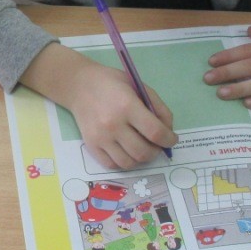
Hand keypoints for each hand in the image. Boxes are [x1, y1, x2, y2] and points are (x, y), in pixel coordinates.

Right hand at [21, 44, 176, 169]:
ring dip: (141, 159)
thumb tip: (168, 131)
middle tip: (156, 145)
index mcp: (127, 106)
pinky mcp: (91, 145)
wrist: (79, 86)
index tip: (171, 140)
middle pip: (143, 152)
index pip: (155, 132)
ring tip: (142, 149)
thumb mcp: (139, 87)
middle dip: (156, 152)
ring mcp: (100, 137)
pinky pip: (112, 164)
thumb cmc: (112, 84)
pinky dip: (124, 162)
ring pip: (128, 163)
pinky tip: (127, 152)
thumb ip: (158, 108)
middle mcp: (113, 125)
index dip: (169, 140)